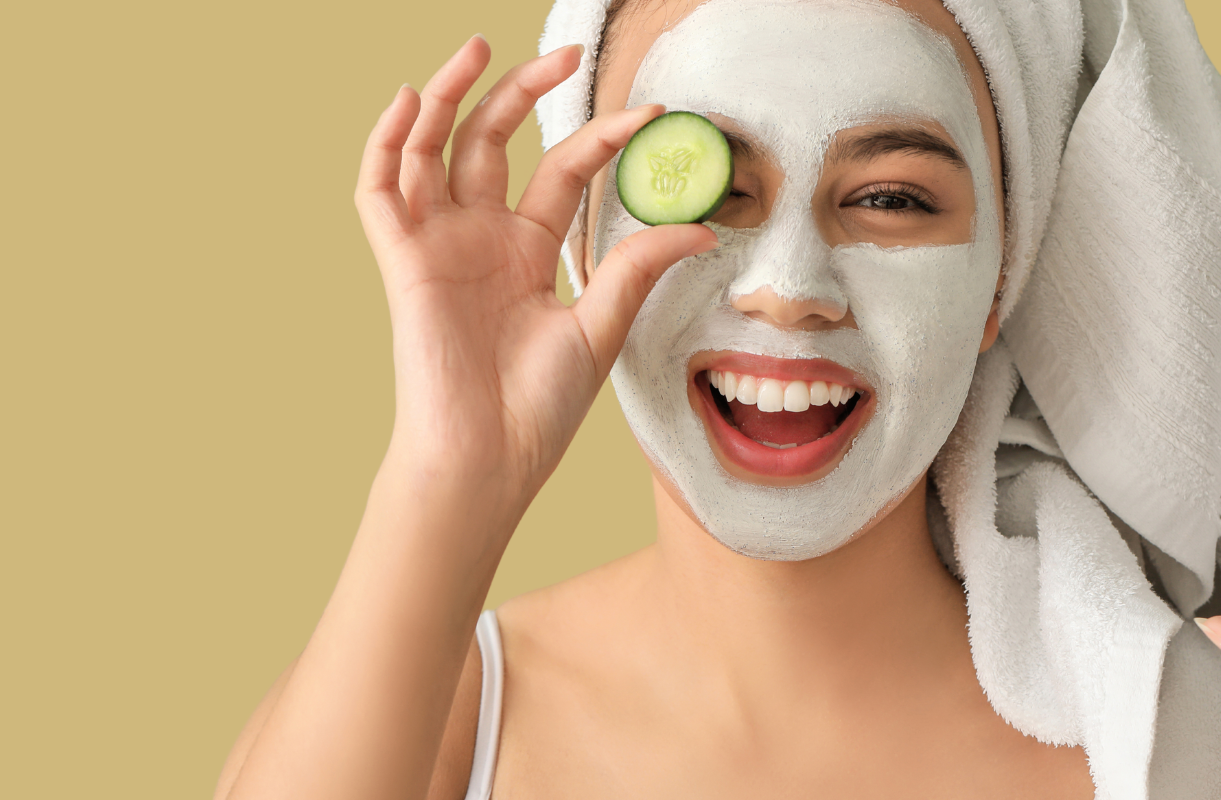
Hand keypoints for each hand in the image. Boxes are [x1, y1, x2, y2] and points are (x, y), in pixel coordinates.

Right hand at [355, 36, 716, 500]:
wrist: (491, 456)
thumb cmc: (540, 405)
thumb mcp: (602, 327)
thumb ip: (637, 268)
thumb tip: (700, 225)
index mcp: (528, 249)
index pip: (563, 169)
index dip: (602, 137)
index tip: (652, 115)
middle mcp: (480, 236)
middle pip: (491, 140)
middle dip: (520, 91)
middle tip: (559, 53)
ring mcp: (439, 245)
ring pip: (431, 148)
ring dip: (447, 94)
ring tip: (479, 47)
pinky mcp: (403, 262)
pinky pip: (380, 190)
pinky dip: (386, 143)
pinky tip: (408, 101)